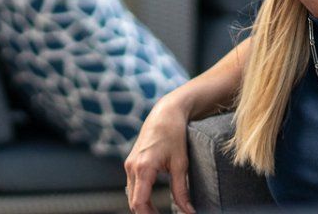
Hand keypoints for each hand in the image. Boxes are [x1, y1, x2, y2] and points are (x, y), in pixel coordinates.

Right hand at [124, 95, 192, 212]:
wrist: (165, 112)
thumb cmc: (174, 134)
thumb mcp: (180, 164)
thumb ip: (181, 190)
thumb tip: (188, 212)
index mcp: (143, 167)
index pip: (139, 203)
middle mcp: (132, 167)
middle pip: (133, 202)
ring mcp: (129, 164)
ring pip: (132, 195)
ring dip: (143, 207)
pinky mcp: (131, 162)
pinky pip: (132, 186)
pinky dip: (140, 197)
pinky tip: (153, 203)